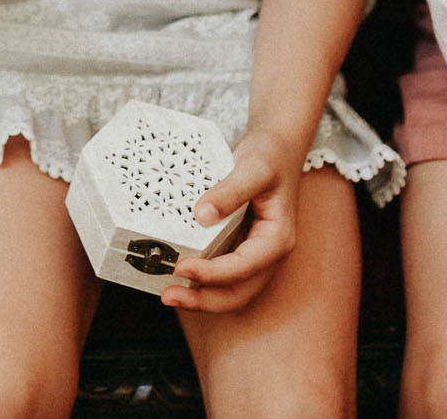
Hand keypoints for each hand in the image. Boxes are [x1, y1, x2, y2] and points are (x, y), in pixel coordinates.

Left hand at [162, 127, 297, 313]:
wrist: (276, 146)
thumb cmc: (270, 155)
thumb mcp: (253, 168)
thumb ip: (230, 191)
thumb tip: (201, 215)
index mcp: (277, 238)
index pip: (245, 266)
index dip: (212, 273)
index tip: (182, 267)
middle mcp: (267, 252)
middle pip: (239, 292)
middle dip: (205, 300)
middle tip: (170, 295)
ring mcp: (254, 252)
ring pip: (231, 289)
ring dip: (202, 297)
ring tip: (169, 294)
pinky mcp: (239, 246)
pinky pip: (222, 273)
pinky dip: (203, 281)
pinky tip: (179, 275)